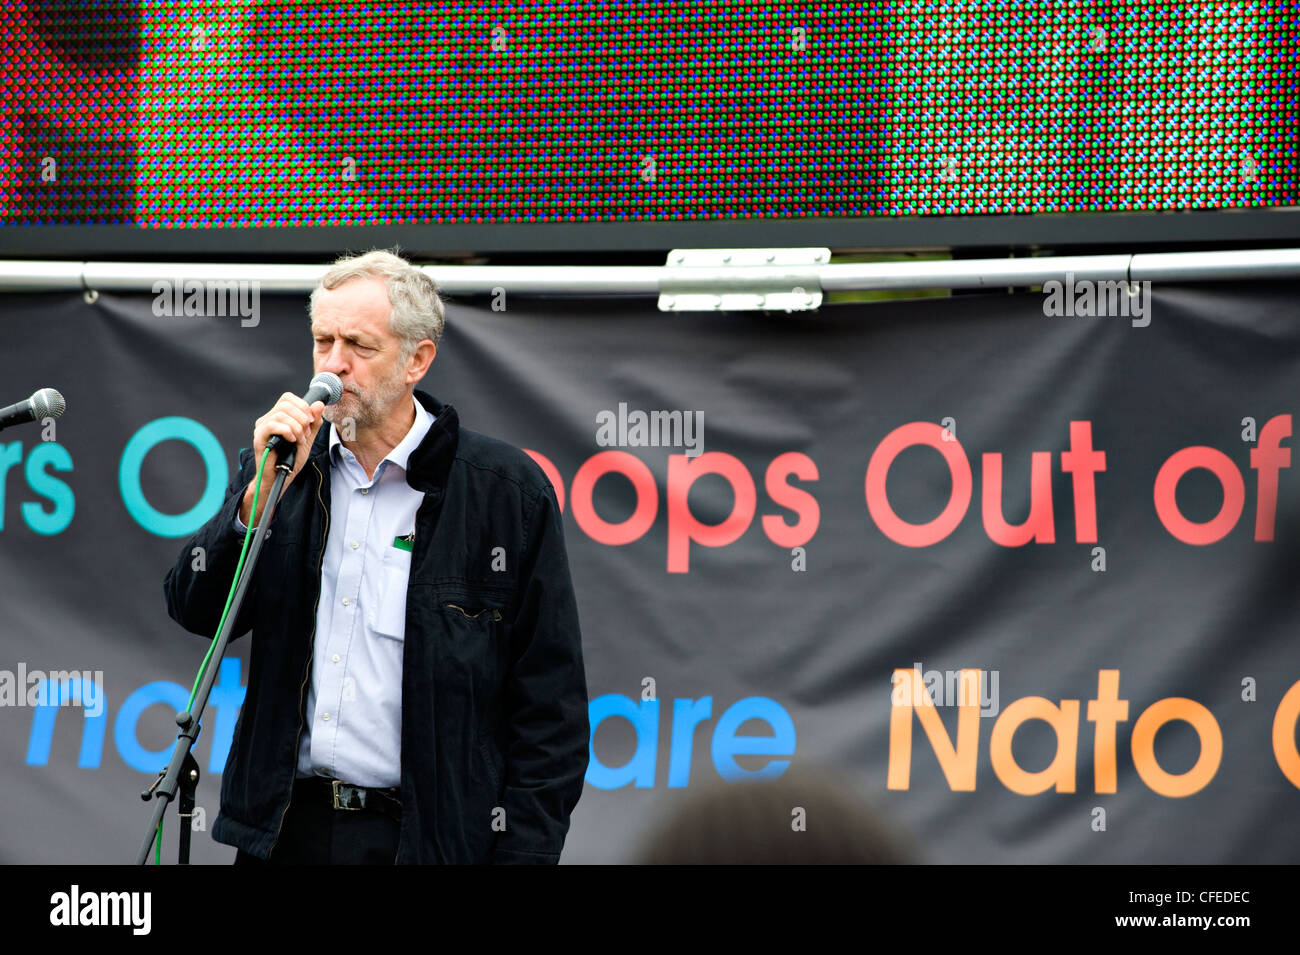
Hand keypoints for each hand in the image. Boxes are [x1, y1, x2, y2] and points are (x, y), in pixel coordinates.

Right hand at [240, 393, 326, 525]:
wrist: (282, 477)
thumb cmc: (291, 459)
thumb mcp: (308, 438)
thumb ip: (314, 422)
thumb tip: (319, 404)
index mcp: (278, 417)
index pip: (288, 398)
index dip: (302, 405)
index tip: (311, 420)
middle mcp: (268, 419)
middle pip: (285, 404)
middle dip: (302, 417)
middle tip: (307, 432)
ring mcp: (262, 428)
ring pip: (280, 414)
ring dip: (296, 427)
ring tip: (300, 440)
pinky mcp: (259, 438)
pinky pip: (272, 425)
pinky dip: (286, 431)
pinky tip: (292, 440)